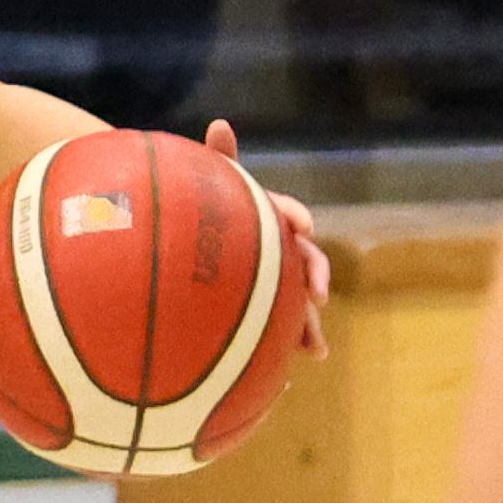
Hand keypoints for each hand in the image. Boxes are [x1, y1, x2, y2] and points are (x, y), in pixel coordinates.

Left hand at [205, 120, 331, 354]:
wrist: (185, 240)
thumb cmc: (200, 207)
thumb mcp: (209, 185)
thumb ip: (220, 160)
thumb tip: (221, 122)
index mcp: (269, 224)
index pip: (291, 223)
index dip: (298, 229)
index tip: (300, 227)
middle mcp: (276, 254)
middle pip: (303, 271)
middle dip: (312, 291)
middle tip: (317, 306)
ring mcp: (269, 285)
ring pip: (293, 308)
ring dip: (305, 330)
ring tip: (313, 353)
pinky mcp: (257, 313)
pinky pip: (270, 335)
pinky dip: (277, 354)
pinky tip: (280, 381)